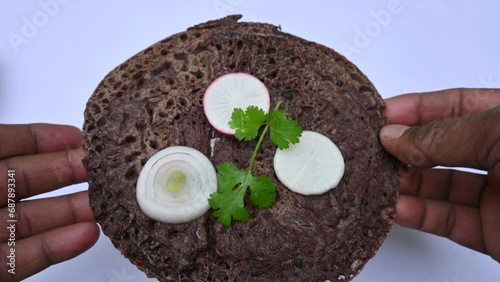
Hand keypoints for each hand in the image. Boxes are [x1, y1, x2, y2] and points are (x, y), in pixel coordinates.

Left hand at [0, 124, 99, 280]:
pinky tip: (86, 234)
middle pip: (25, 181)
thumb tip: (22, 134)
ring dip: (72, 212)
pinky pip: (24, 257)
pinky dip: (57, 246)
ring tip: (107, 204)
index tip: (78, 136)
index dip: (42, 139)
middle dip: (68, 172)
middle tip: (104, 168)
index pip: (4, 146)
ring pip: (31, 220)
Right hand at [379, 88, 499, 262]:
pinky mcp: (495, 233)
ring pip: (440, 185)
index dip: (418, 108)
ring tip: (377, 179)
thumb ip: (445, 136)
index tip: (383, 114)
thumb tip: (396, 137)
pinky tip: (397, 206)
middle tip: (373, 148)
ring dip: (406, 183)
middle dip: (406, 147)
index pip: (458, 106)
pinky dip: (419, 214)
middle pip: (443, 147)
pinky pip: (447, 220)